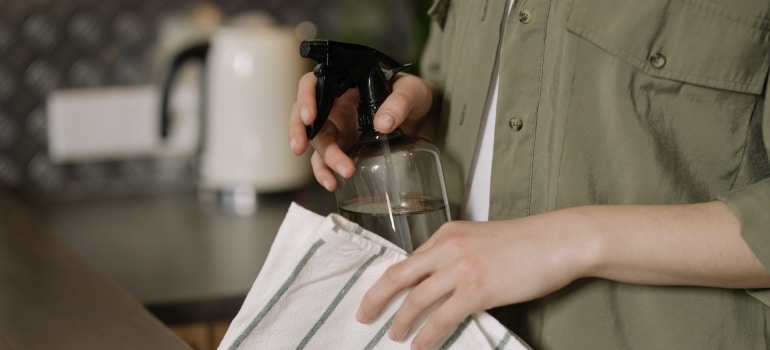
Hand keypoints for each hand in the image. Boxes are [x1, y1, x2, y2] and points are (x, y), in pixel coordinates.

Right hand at [288, 72, 434, 190]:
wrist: (422, 114)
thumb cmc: (412, 94)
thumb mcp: (412, 91)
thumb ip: (399, 102)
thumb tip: (382, 123)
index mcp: (344, 83)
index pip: (314, 84)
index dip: (305, 98)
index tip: (309, 116)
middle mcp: (335, 105)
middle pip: (306, 116)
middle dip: (300, 132)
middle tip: (299, 147)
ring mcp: (338, 128)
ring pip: (318, 142)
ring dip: (323, 160)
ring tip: (337, 177)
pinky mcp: (344, 147)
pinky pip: (327, 161)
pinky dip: (326, 173)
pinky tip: (334, 183)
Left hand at [356, 213, 596, 348]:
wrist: (557, 241)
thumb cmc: (525, 241)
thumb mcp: (481, 238)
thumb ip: (456, 253)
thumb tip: (439, 280)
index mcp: (447, 233)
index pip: (409, 260)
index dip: (390, 281)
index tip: (378, 295)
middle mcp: (447, 248)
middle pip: (398, 276)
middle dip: (376, 298)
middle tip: (364, 315)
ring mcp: (460, 269)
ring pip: (415, 300)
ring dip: (400, 321)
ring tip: (394, 335)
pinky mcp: (476, 290)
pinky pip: (441, 318)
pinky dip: (426, 335)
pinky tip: (419, 345)